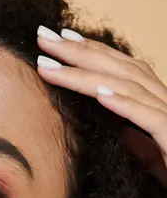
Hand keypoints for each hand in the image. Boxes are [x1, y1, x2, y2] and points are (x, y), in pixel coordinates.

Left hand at [36, 25, 166, 186]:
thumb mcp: (151, 158)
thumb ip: (136, 140)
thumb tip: (116, 127)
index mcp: (156, 104)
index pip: (121, 69)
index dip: (91, 52)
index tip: (59, 40)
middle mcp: (165, 103)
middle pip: (120, 69)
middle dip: (79, 53)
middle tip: (43, 39)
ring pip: (128, 87)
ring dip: (87, 75)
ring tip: (52, 66)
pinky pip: (150, 118)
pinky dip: (125, 105)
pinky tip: (101, 96)